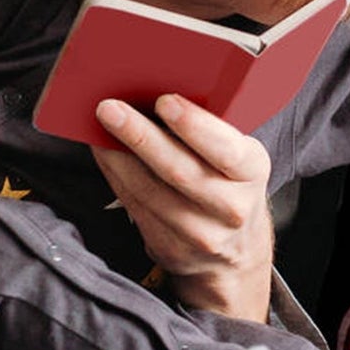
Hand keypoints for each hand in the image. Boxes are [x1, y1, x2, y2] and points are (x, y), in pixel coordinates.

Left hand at [92, 93, 275, 321]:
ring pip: (149, 191)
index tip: (164, 101)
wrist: (236, 249)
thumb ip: (210, 135)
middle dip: (141, 136)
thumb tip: (154, 101)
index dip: (194, 125)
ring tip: (98, 130)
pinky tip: (105, 156)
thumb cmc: (230, 185)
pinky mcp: (172, 247)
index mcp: (252, 172)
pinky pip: (136, 207)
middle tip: (111, 109)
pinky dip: (116, 177)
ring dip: (118, 158)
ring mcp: (201, 233)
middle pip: (179, 170)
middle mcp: (231, 207)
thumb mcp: (238, 159)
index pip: (225, 149)